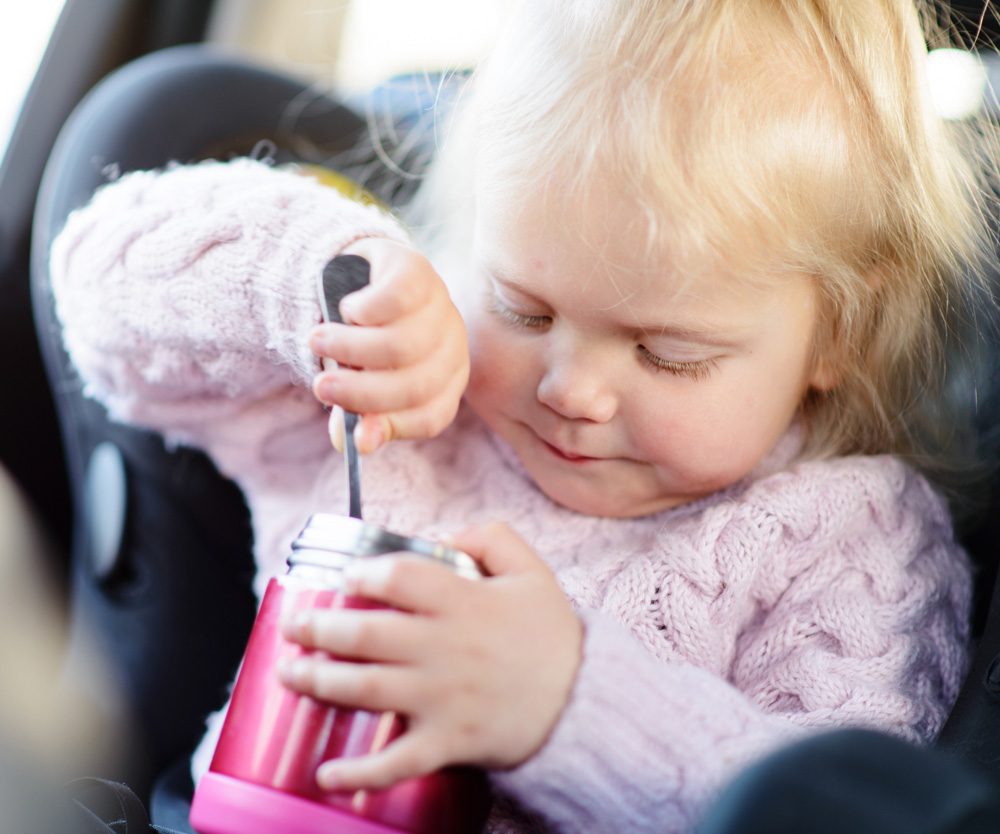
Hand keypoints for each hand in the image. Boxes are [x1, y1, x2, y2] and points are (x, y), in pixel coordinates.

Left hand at [278, 522, 582, 790]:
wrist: (584, 701)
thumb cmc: (552, 635)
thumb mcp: (531, 571)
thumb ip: (491, 537)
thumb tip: (443, 536)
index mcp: (464, 602)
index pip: (398, 577)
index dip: (363, 574)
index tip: (346, 579)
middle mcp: (446, 648)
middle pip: (366, 634)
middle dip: (319, 628)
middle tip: (294, 626)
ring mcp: (443, 699)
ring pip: (366, 689)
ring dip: (319, 682)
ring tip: (291, 673)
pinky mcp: (447, 742)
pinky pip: (396, 761)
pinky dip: (358, 773)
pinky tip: (327, 772)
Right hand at [310, 238, 468, 453]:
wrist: (363, 275)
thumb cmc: (364, 338)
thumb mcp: (359, 379)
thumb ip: (359, 412)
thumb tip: (353, 444)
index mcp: (445, 380)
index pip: (431, 415)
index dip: (395, 428)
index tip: (357, 438)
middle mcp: (451, 346)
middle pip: (415, 384)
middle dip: (362, 393)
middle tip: (320, 388)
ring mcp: (439, 307)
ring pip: (401, 345)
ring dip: (351, 349)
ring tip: (317, 342)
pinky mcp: (418, 271)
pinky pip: (394, 298)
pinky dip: (362, 309)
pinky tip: (346, 309)